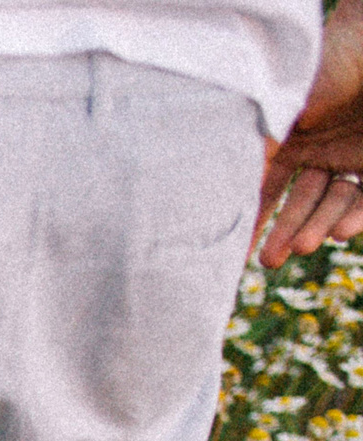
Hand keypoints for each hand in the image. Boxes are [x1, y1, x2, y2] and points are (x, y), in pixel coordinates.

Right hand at [257, 3, 362, 266]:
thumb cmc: (327, 68)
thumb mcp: (278, 112)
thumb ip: (251, 148)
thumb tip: (204, 188)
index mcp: (287, 139)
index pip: (263, 188)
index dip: (250, 220)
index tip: (232, 254)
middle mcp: (317, 150)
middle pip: (299, 202)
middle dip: (285, 233)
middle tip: (270, 261)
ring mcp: (350, 154)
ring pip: (332, 204)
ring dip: (318, 227)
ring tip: (305, 246)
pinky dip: (355, 217)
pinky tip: (341, 232)